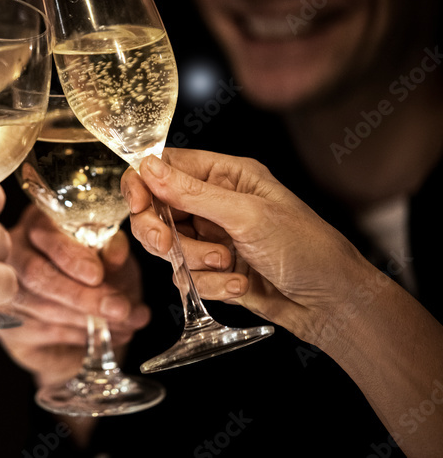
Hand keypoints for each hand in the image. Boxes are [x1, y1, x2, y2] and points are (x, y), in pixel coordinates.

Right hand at [0, 205, 149, 386]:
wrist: (86, 314)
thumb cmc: (97, 275)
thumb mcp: (111, 257)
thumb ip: (113, 251)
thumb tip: (115, 253)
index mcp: (39, 225)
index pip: (44, 233)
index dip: (69, 255)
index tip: (97, 275)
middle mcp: (15, 254)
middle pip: (36, 273)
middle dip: (80, 295)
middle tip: (118, 308)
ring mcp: (6, 291)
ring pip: (40, 307)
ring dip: (87, 319)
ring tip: (125, 323)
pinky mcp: (9, 326)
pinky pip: (42, 333)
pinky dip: (79, 336)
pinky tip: (105, 334)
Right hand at [122, 149, 369, 340]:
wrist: (334, 305)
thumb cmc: (307, 249)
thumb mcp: (247, 216)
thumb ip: (192, 193)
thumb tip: (148, 167)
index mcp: (225, 175)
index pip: (165, 166)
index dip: (143, 183)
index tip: (139, 205)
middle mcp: (215, 203)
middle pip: (156, 209)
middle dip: (161, 231)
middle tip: (167, 244)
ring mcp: (212, 238)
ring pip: (168, 247)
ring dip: (192, 262)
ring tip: (227, 265)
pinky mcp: (213, 271)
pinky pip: (185, 277)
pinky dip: (207, 285)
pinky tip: (239, 285)